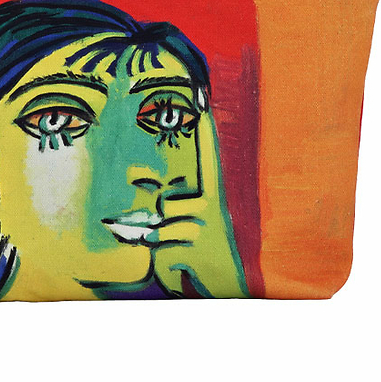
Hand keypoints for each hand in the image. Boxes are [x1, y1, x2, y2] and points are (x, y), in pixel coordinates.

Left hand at [152, 112, 247, 297]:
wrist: (241, 287)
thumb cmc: (213, 253)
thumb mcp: (199, 226)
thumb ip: (173, 206)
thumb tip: (139, 183)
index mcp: (215, 195)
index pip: (208, 154)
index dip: (205, 126)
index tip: (203, 94)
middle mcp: (214, 206)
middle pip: (166, 205)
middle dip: (164, 226)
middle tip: (187, 241)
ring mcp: (207, 228)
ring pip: (160, 233)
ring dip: (167, 250)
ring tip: (190, 259)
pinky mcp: (200, 252)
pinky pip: (164, 256)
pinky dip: (170, 270)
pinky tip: (189, 272)